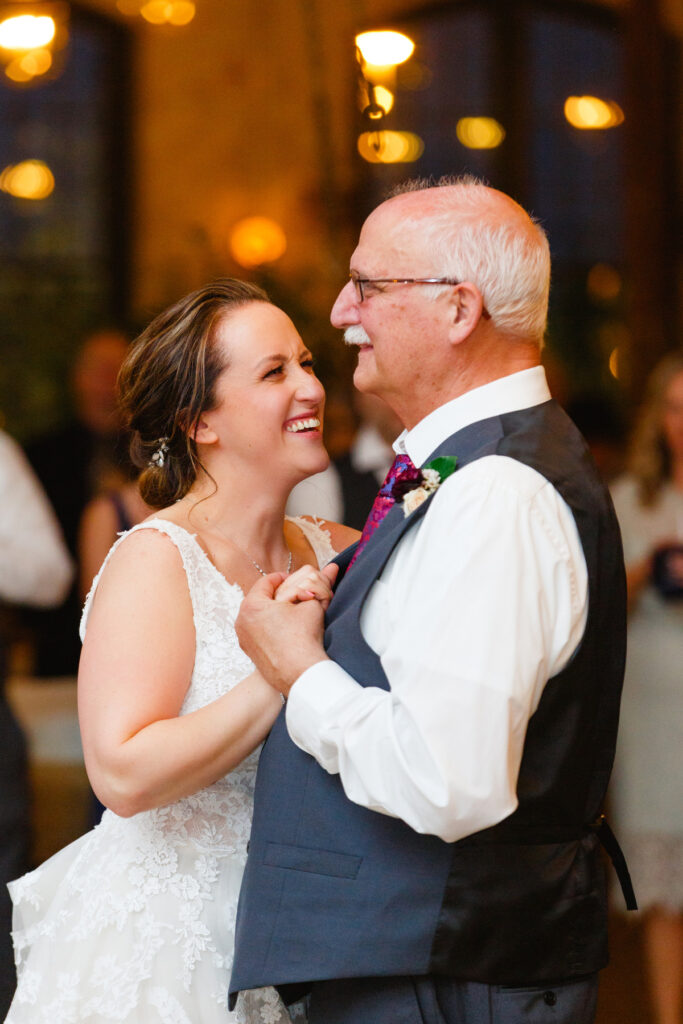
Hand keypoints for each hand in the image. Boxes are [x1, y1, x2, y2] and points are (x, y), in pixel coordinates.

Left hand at [235, 563, 337, 696]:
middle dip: (279, 595)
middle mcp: (242, 620)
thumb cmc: (304, 639)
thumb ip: (320, 584)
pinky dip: (271, 627)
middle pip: (261, 598)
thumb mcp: (313, 604)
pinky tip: (288, 631)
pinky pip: (258, 632)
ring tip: (294, 614)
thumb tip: (333, 568)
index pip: (267, 581)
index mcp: (252, 604)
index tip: (298, 582)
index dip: (285, 578)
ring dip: (274, 611)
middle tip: (297, 597)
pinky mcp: (249, 652)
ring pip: (259, 616)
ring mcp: (244, 638)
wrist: (301, 674)